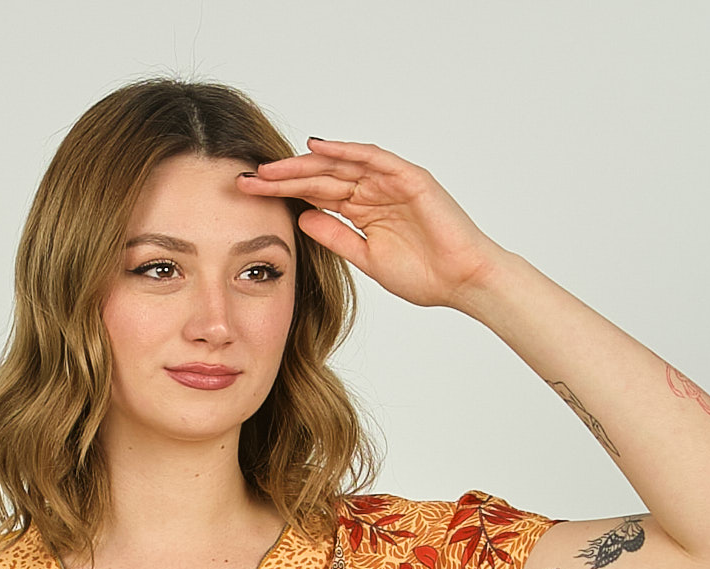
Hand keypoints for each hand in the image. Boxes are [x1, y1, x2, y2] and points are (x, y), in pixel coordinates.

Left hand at [237, 137, 505, 309]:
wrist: (461, 281)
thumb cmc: (424, 275)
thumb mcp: (367, 258)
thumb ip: (336, 236)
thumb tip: (302, 219)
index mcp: (363, 212)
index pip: (316, 196)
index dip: (283, 194)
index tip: (249, 195)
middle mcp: (373, 192)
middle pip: (321, 177)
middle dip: (284, 177)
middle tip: (248, 177)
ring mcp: (391, 182)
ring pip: (342, 164)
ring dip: (306, 163)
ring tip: (272, 167)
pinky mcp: (410, 178)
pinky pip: (374, 158)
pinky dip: (347, 151)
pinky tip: (319, 147)